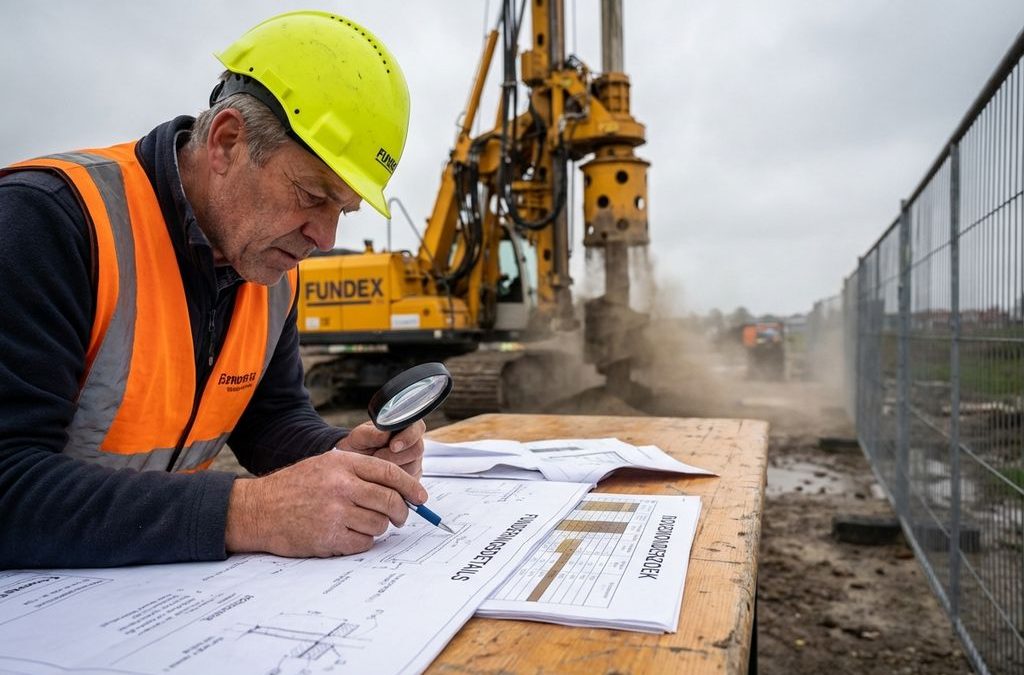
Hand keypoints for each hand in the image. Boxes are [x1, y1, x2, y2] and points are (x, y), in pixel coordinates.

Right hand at [225, 449, 427, 556]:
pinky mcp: (329, 538)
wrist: (258, 510)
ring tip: (362, 523)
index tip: (421, 497)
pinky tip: (349, 535)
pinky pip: (364, 543)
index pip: (389, 473)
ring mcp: (335, 513)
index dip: (411, 486)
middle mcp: (341, 486)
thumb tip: (398, 487)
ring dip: (378, 527)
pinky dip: (363, 542)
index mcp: (342, 463)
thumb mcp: (325, 465)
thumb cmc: (293, 487)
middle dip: (402, 512)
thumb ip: (358, 472)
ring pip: (379, 524)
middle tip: (401, 517)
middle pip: (390, 500)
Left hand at [335, 419, 424, 479]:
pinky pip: (409, 481)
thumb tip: (384, 433)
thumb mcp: (359, 437)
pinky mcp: (412, 477)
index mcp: (404, 427)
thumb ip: (371, 433)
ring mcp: (414, 461)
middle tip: (378, 458)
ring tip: (377, 466)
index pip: (417, 428)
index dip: (407, 437)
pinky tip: (382, 477)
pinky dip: (395, 481)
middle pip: (417, 449)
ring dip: (394, 469)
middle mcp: (413, 443)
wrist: (354, 466)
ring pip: (414, 466)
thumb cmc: (358, 447)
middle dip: (397, 456)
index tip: (393, 446)